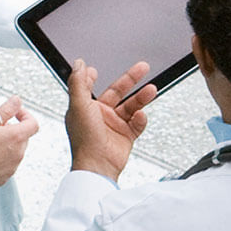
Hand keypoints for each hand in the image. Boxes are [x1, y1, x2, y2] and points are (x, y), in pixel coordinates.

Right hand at [0, 96, 38, 200]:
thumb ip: (6, 110)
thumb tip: (17, 101)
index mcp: (16, 138)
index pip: (33, 124)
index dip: (25, 115)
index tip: (14, 113)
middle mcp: (19, 154)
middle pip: (24, 137)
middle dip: (13, 129)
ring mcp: (12, 168)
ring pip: (16, 151)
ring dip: (7, 144)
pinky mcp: (5, 178)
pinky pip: (8, 164)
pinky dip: (1, 158)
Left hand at [64, 59, 158, 178]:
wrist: (98, 166)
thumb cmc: (85, 139)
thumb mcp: (79, 105)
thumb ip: (78, 82)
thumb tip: (78, 64)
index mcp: (85, 108)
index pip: (89, 87)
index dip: (92, 77)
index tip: (94, 70)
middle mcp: (100, 115)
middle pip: (117, 92)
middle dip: (130, 79)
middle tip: (142, 68)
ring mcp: (114, 125)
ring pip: (131, 105)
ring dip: (141, 97)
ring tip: (151, 89)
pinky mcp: (126, 136)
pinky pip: (137, 123)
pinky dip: (140, 119)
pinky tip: (140, 116)